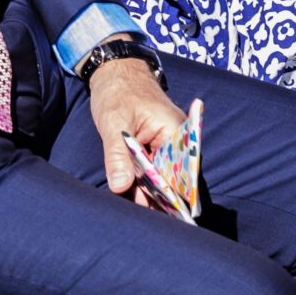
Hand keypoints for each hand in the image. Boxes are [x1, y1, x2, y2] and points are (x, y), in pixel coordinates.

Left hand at [88, 57, 188, 204]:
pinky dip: (143, 181)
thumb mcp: (114, 123)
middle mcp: (175, 139)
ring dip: (150, 192)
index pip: (181, 170)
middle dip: (160, 199)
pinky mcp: (154, 146)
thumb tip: (120, 187)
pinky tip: (134, 198)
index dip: (177, 196)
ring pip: (161, 175)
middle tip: (147, 223)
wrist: (115, 71)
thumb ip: (118, 155)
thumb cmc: (117, 91)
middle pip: (172, 177)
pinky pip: (153, 168)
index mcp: (174, 131)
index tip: (173, 218)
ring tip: (140, 218)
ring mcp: (166, 143)